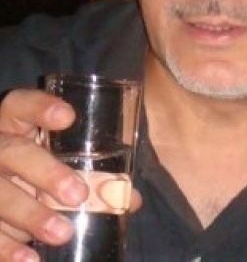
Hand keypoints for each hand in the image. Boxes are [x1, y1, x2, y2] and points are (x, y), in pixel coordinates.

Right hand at [0, 89, 141, 260]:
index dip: (40, 108)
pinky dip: (6, 249)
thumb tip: (130, 198)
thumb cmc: (38, 169)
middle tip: (78, 194)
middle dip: (45, 172)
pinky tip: (29, 259)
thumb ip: (93, 173)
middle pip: (11, 151)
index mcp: (13, 125)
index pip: (19, 104)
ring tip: (62, 232)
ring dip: (30, 215)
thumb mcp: (59, 161)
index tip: (68, 117)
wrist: (3, 188)